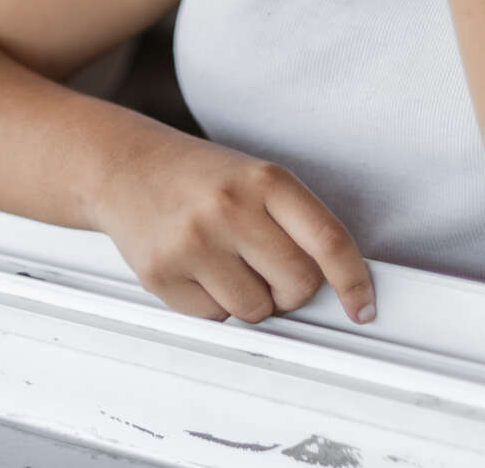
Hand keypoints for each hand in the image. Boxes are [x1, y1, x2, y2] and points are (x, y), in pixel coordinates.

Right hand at [86, 125, 375, 325]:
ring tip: (224, 261)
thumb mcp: (253, 179)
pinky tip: (194, 267)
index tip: (362, 306)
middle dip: (291, 289)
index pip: (328, 240)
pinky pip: (213, 318)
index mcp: (264, 179)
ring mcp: (193, 241)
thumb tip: (336, 286)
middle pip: (297, 285)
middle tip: (267, 267)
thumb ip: (294, 224)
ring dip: (250, 299)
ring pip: (256, 310)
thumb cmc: (197, 176)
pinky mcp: (161, 272)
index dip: (353, 281)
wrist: (122, 165)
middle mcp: (229, 207)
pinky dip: (211, 303)